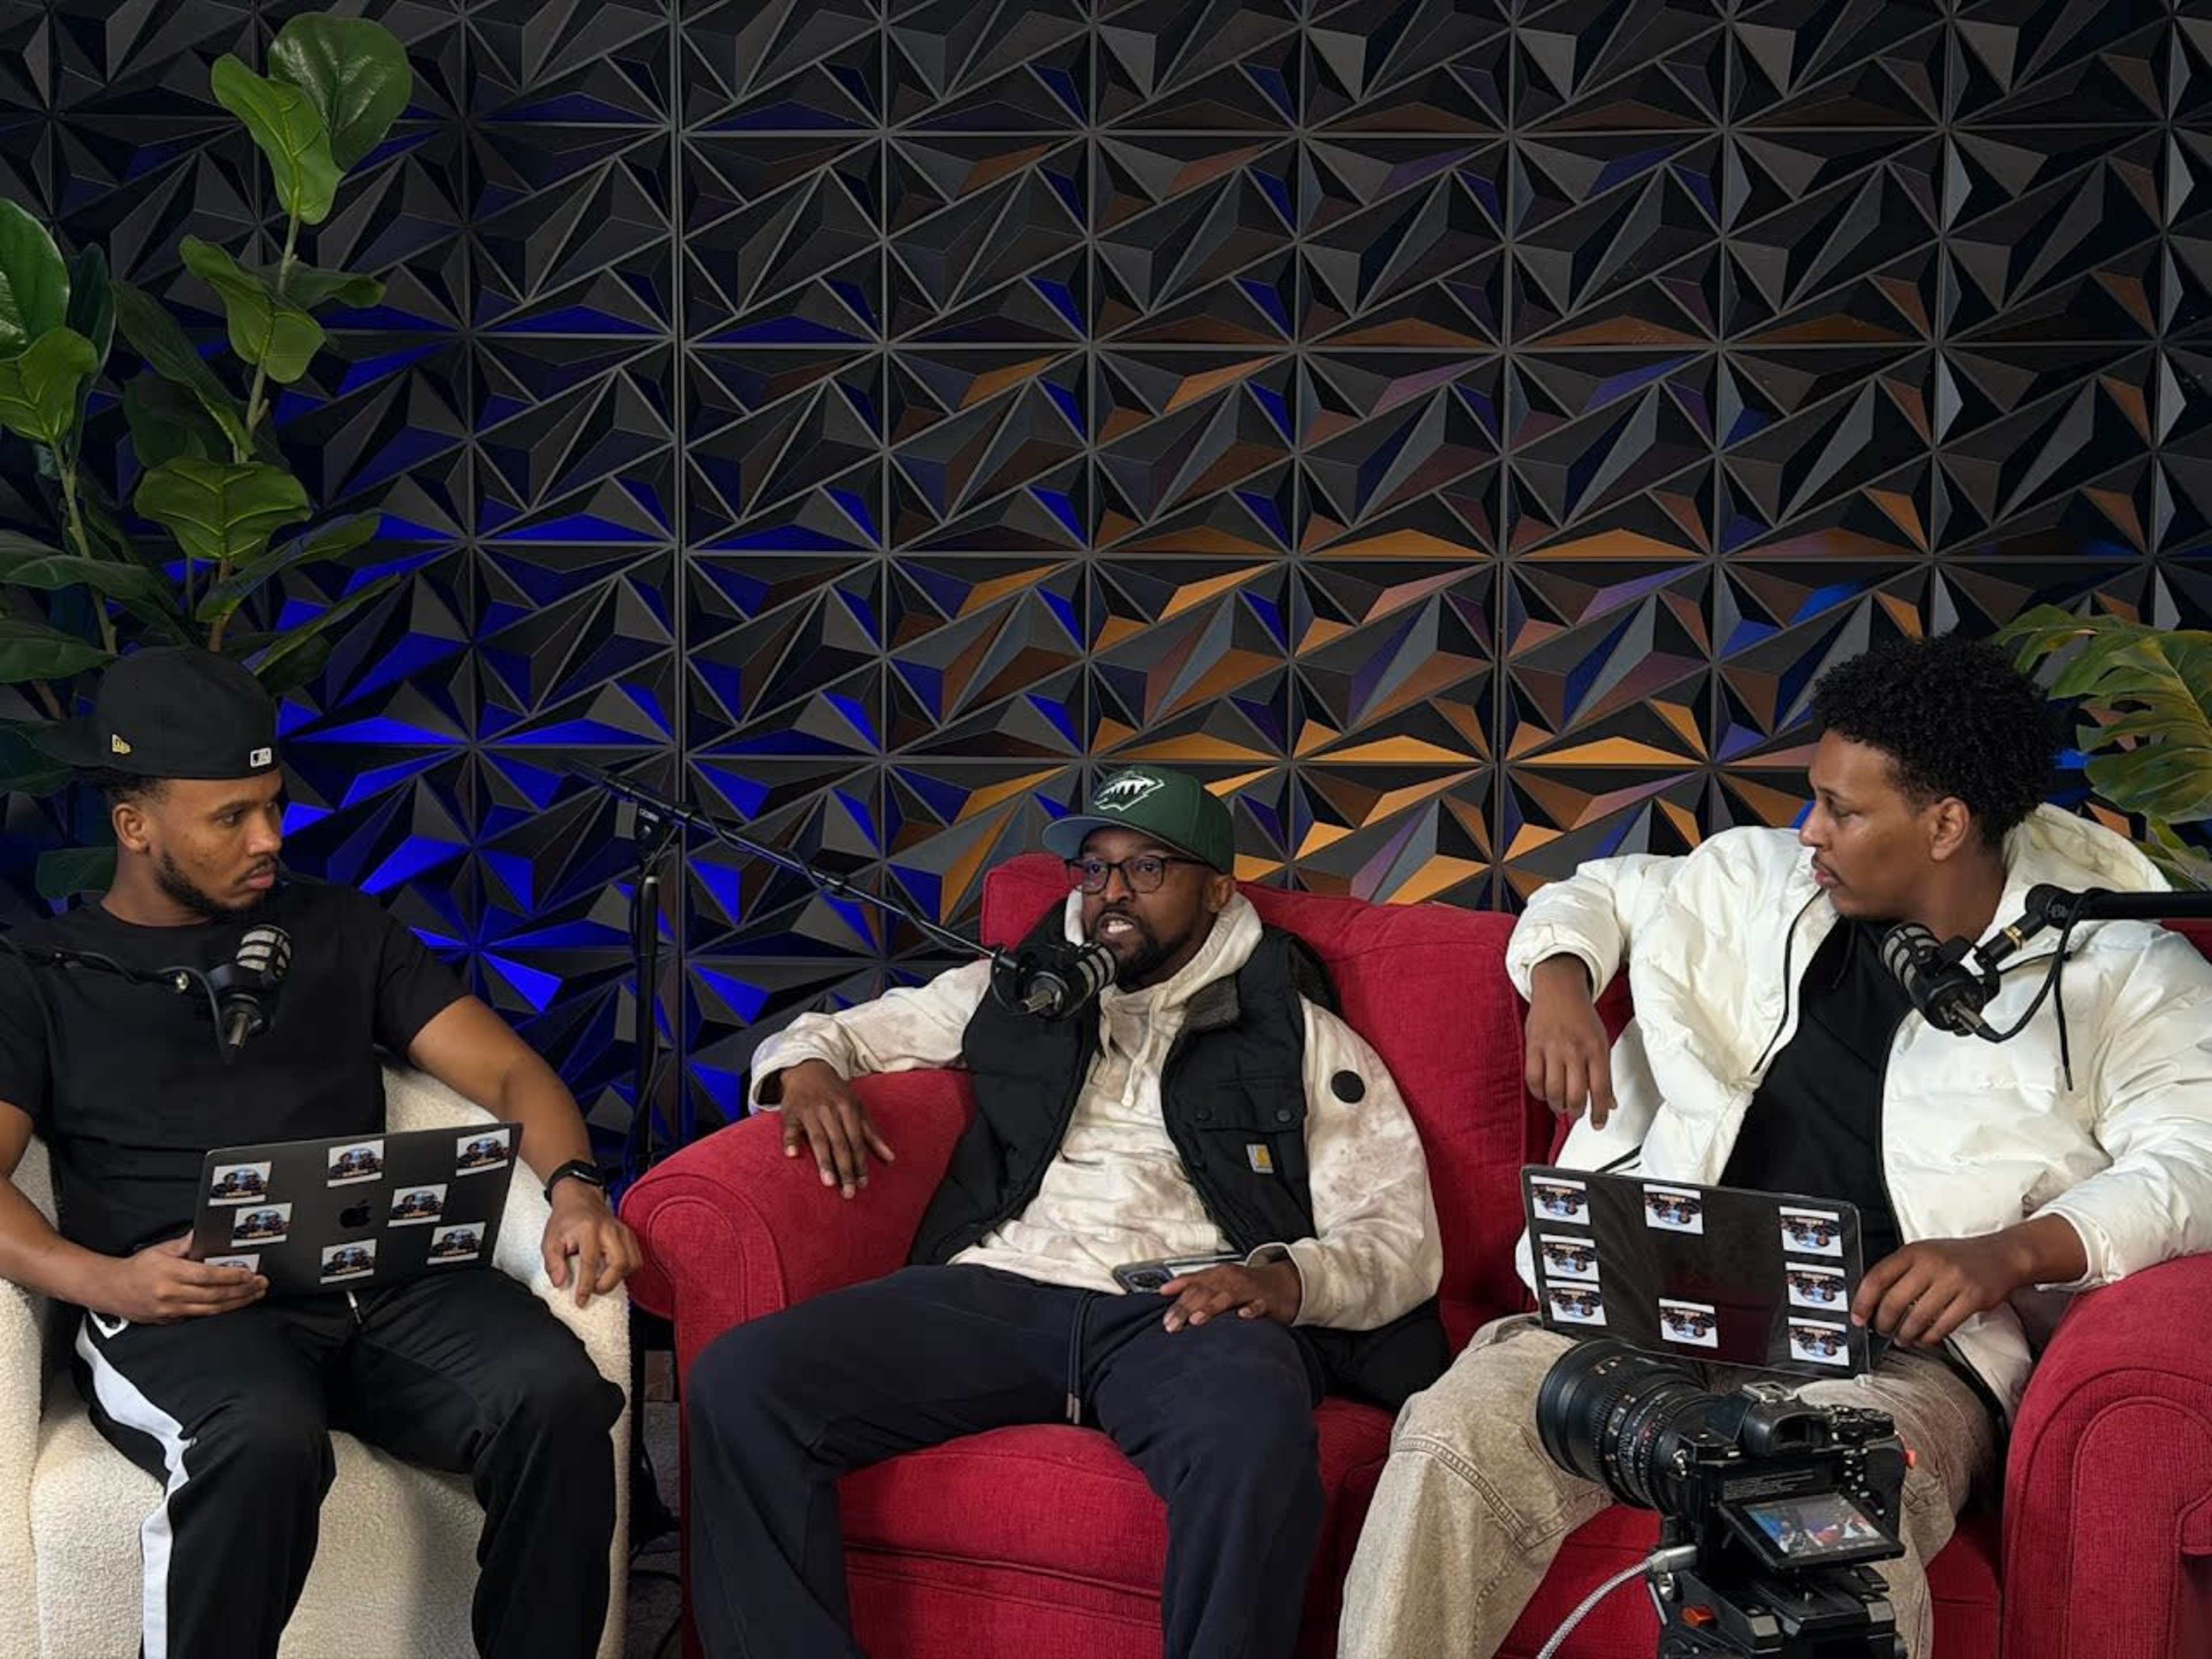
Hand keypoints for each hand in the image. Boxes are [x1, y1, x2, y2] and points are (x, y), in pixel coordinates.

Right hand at [91, 1235, 266, 1322]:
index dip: (232, 1276)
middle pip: (214, 1296)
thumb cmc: (136, 1268)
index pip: (208, 1276)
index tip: (250, 1273)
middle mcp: (171, 1294)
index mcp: (170, 1274)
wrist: (110, 1289)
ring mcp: (170, 1311)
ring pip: (211, 1310)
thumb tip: (205, 1233)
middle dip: (242, 1291)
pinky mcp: (170, 1321)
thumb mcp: (161, 1249)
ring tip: (253, 1295)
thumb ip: (186, 1244)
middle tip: (260, 1284)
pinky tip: (234, 1305)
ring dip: (236, 1303)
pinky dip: (219, 1311)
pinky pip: (199, 1317)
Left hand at [542, 1184, 640, 1308]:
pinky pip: (636, 1258)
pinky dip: (627, 1270)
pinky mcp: (630, 1235)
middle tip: (593, 1290)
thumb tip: (560, 1283)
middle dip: (607, 1283)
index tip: (580, 1300)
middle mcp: (610, 1229)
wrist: (580, 1199)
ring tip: (602, 1281)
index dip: (586, 1285)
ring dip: (618, 1278)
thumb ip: (553, 1263)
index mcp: (588, 1229)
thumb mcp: (550, 1240)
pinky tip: (612, 1272)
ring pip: (632, 1262)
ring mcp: (623, 1231)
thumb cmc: (565, 1221)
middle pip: (619, 1263)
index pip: (590, 1262)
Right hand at [777, 1059, 894, 1198]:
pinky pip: (790, 1128)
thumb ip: (872, 1134)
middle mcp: (830, 1110)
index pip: (857, 1141)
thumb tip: (890, 1159)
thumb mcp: (857, 1108)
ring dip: (824, 1161)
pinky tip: (792, 1155)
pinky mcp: (791, 1113)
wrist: (809, 1070)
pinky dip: (790, 1140)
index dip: (860, 1163)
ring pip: (818, 1139)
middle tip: (848, 1192)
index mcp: (848, 1109)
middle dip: (846, 1169)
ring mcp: (810, 1111)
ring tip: (829, 1183)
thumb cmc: (837, 1094)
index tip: (863, 1184)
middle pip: (840, 1143)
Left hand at [1159, 1261, 1301, 1331]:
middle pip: (1204, 1293)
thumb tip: (1164, 1289)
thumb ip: (1191, 1283)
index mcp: (1217, 1276)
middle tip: (1173, 1325)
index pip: (1192, 1287)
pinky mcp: (1267, 1301)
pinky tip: (1242, 1316)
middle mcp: (1230, 1281)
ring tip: (1196, 1319)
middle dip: (1187, 1309)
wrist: (1283, 1282)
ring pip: (1227, 1297)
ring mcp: (1248, 1290)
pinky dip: (1251, 1309)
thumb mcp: (1217, 1279)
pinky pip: (1258, 1305)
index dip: (1177, 1303)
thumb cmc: (1245, 1283)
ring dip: (1210, 1308)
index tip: (1165, 1319)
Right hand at [1524, 956, 1616, 1126]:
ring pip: (1553, 1089)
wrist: (1559, 989)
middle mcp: (1574, 1049)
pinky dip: (1538, 1092)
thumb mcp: (1601, 1042)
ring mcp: (1552, 1047)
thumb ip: (1605, 1074)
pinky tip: (1544, 1093)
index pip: (1600, 1088)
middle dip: (1576, 1111)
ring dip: (1557, 1105)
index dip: (1600, 1111)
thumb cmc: (1582, 1018)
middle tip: (1576, 1114)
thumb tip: (1611, 1104)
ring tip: (1560, 1106)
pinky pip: (1533, 1078)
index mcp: (1596, 1048)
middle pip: (1575, 1093)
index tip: (1598, 1124)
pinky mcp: (1533, 1046)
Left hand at [1852, 1234, 2035, 1348]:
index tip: (1858, 1317)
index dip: (1863, 1301)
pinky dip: (1930, 1338)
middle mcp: (1931, 1263)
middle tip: (1882, 1331)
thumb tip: (1873, 1301)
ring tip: (1903, 1339)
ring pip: (1918, 1317)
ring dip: (1906, 1334)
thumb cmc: (1958, 1258)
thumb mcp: (1925, 1253)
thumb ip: (1901, 1271)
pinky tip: (1925, 1339)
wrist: (2001, 1255)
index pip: (1877, 1277)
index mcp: (1913, 1252)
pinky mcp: (1972, 1297)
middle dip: (1884, 1323)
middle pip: (1894, 1301)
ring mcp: (1953, 1280)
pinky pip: (1943, 1326)